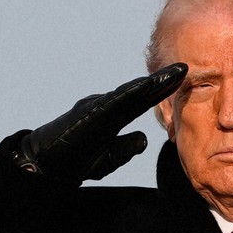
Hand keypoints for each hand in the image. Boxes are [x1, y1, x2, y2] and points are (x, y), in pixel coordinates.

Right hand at [13, 63, 187, 183]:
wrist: (46, 165)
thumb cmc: (74, 160)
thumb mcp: (107, 158)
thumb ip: (125, 148)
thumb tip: (143, 139)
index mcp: (111, 116)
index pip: (141, 101)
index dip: (161, 90)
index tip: (182, 80)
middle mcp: (104, 107)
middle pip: (139, 93)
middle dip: (162, 81)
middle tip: (185, 68)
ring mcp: (97, 109)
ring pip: (130, 93)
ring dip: (153, 83)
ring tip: (174, 74)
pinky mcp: (90, 115)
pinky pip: (114, 103)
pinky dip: (131, 93)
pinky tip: (147, 86)